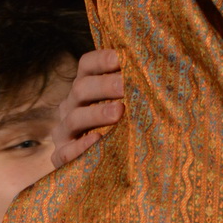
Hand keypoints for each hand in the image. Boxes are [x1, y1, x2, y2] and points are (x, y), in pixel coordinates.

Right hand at [51, 49, 123, 167]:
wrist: (105, 163)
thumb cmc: (122, 123)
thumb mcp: (125, 102)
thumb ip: (134, 86)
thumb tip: (159, 68)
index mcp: (86, 85)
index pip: (87, 64)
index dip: (102, 59)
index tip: (122, 58)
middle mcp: (72, 105)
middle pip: (81, 88)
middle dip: (105, 86)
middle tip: (125, 86)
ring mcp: (65, 131)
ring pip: (74, 118)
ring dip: (96, 114)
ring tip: (118, 113)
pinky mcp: (63, 155)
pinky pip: (65, 152)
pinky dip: (80, 147)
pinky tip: (97, 140)